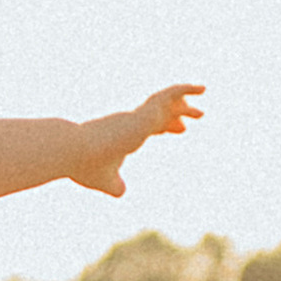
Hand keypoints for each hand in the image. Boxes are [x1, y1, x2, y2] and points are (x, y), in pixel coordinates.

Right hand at [69, 81, 202, 199]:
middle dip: (178, 112)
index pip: (149, 125)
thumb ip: (113, 184)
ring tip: (204, 98)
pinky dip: (184, 88)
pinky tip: (200, 88)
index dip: (165, 125)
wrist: (75, 152)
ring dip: (185, 101)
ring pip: (166, 101)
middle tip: (198, 115)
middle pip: (160, 112)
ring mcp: (137, 115)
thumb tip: (121, 191)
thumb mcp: (103, 179)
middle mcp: (132, 121)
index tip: (181, 128)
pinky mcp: (142, 113)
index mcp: (125, 133)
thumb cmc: (85, 165)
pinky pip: (167, 95)